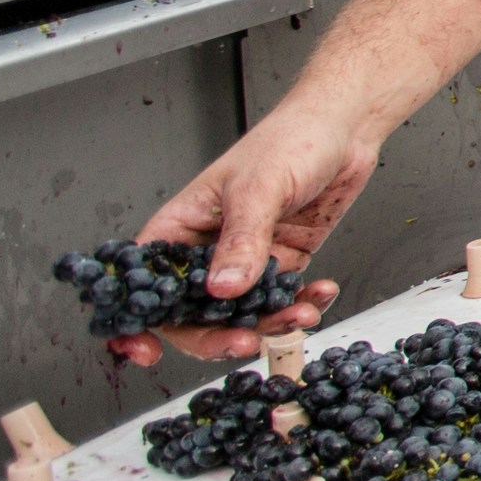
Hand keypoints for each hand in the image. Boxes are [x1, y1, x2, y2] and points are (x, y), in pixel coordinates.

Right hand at [116, 107, 366, 367]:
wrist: (344, 128)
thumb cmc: (290, 139)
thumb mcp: (259, 188)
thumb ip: (242, 240)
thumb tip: (221, 289)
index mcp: (179, 227)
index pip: (143, 283)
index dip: (136, 322)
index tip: (146, 352)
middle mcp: (207, 249)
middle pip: (192, 313)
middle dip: (216, 335)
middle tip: (245, 342)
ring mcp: (245, 260)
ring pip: (241, 314)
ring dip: (268, 324)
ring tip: (301, 314)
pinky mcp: (282, 263)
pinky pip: (282, 300)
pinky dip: (300, 305)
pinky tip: (320, 294)